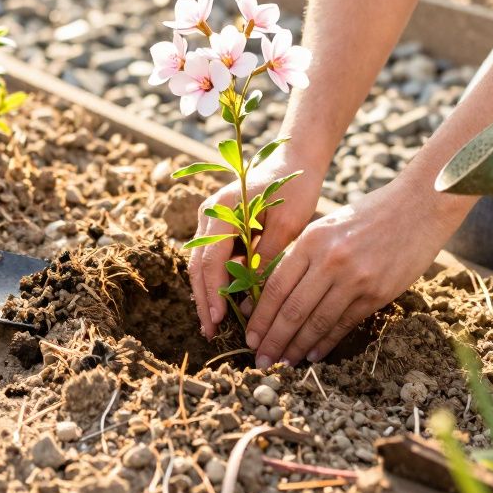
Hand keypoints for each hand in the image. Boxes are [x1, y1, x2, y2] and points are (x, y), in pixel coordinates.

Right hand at [188, 150, 324, 338]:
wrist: (294, 161)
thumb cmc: (293, 188)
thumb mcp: (285, 225)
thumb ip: (265, 259)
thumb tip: (252, 300)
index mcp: (222, 209)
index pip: (211, 259)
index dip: (214, 291)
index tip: (219, 318)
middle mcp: (209, 214)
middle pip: (199, 265)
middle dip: (204, 300)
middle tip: (210, 332)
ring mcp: (212, 220)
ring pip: (202, 264)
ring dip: (207, 294)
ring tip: (213, 325)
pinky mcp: (221, 227)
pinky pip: (213, 258)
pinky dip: (216, 281)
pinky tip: (223, 304)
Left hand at [243, 174, 466, 367]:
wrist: (418, 207)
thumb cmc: (367, 215)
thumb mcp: (326, 227)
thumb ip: (302, 257)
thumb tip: (272, 295)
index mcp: (311, 240)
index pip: (277, 287)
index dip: (260, 317)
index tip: (250, 336)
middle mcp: (330, 260)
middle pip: (293, 310)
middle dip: (274, 340)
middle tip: (261, 361)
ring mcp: (355, 279)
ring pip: (317, 322)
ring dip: (297, 347)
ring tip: (284, 363)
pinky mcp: (377, 293)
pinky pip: (345, 324)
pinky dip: (326, 342)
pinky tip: (314, 354)